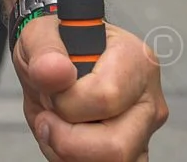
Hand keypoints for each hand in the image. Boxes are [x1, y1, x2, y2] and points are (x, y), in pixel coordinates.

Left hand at [14, 14, 166, 159]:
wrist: (54, 64)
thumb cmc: (54, 46)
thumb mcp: (38, 36)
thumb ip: (44, 51)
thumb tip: (54, 71)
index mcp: (136, 60)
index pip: (105, 98)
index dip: (65, 101)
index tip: (49, 87)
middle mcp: (148, 100)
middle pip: (117, 147)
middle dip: (67, 139)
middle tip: (48, 116)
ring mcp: (144, 131)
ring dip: (71, 154)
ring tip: (58, 125)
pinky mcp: (135, 152)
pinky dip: (76, 161)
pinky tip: (67, 138)